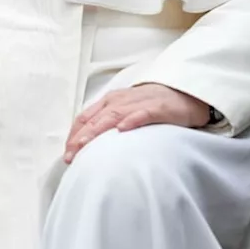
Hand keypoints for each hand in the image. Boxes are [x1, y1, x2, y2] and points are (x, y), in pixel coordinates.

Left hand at [64, 83, 209, 162]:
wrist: (182, 94)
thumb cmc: (150, 105)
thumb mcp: (124, 112)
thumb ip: (107, 125)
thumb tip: (88, 147)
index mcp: (109, 102)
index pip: (85, 118)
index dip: (74, 135)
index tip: (67, 153)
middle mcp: (119, 100)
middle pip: (95, 118)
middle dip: (81, 136)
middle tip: (71, 154)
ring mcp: (138, 103)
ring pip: (114, 115)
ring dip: (98, 129)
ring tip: (86, 143)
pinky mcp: (158, 108)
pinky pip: (143, 113)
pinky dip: (131, 120)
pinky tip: (123, 129)